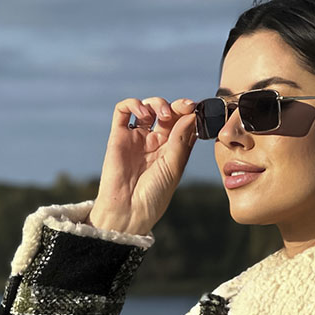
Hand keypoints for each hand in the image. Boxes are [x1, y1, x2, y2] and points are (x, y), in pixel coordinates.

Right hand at [88, 96, 197, 235]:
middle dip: (176, 106)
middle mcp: (154, 142)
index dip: (189, 113)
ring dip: (157, 103)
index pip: (182, 124)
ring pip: (147, 108)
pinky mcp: (118, 136)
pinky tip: (143, 113)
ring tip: (162, 115)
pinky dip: (133, 104)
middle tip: (184, 107)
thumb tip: (191, 113)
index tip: (196, 109)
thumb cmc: (154, 195)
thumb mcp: (174, 166)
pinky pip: (122, 111)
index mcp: (171, 151)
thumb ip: (181, 139)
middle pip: (167, 113)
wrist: (128, 210)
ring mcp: (136, 138)